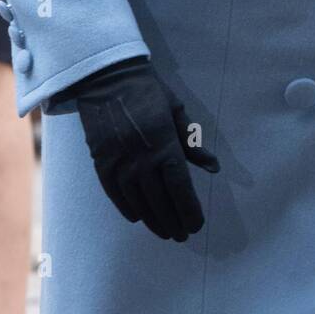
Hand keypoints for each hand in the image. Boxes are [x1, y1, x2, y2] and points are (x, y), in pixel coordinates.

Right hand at [53, 57, 219, 241]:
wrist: (107, 79)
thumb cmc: (148, 92)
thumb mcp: (176, 111)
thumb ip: (192, 143)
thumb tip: (213, 167)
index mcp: (164, 143)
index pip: (179, 186)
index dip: (189, 209)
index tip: (197, 224)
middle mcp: (141, 158)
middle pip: (160, 200)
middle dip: (174, 220)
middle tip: (183, 234)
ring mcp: (119, 162)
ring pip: (138, 202)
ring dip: (153, 220)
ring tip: (166, 232)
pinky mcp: (101, 163)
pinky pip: (115, 194)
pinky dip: (128, 208)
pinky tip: (139, 217)